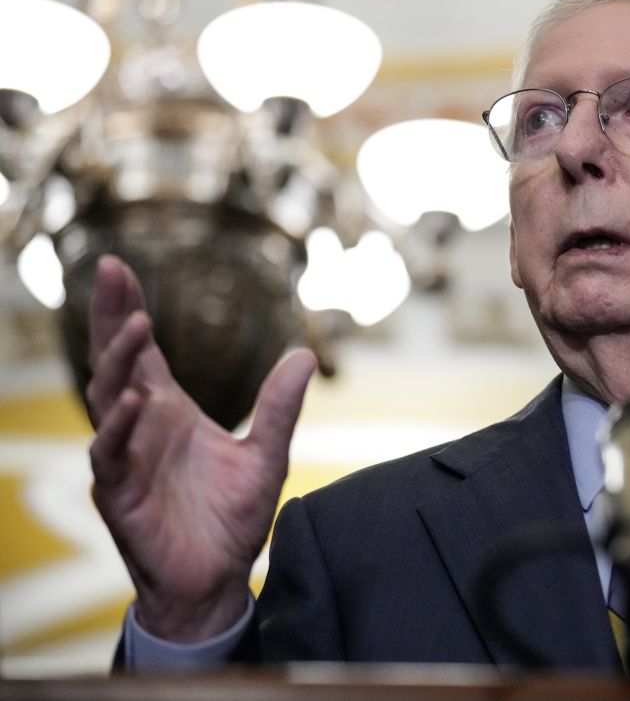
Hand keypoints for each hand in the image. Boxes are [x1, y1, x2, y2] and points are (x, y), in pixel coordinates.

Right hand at [87, 255, 315, 641]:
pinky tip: (135, 402)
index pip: (142, 353)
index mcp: (168, 412)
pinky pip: (111, 456)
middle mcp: (140, 428)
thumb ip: (281, 407)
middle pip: (114, 362)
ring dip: (117, 362)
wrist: (217, 580)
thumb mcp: (267, 454)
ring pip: (106, 400)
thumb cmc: (230, 518)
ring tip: (133, 324)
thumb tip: (305, 355)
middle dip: (108, 316)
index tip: (122, 268)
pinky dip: (120, 428)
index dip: (128, 311)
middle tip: (107, 270)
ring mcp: (125, 459)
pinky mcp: (120, 495)